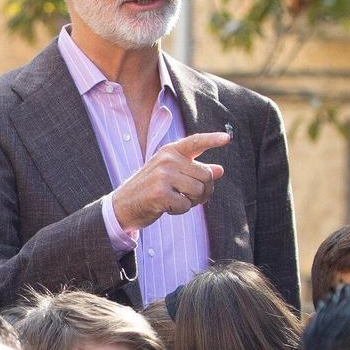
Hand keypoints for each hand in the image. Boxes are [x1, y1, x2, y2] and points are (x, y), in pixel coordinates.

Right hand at [111, 131, 231, 230]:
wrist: (122, 206)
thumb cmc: (149, 190)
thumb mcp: (171, 175)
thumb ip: (194, 171)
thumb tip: (220, 170)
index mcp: (169, 152)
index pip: (195, 142)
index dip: (212, 139)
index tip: (227, 138)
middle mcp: (167, 160)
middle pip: (206, 175)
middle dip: (204, 191)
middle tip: (189, 197)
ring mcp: (163, 175)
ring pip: (199, 191)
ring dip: (192, 202)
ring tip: (176, 201)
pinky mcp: (160, 193)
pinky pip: (186, 205)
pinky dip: (180, 210)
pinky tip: (167, 207)